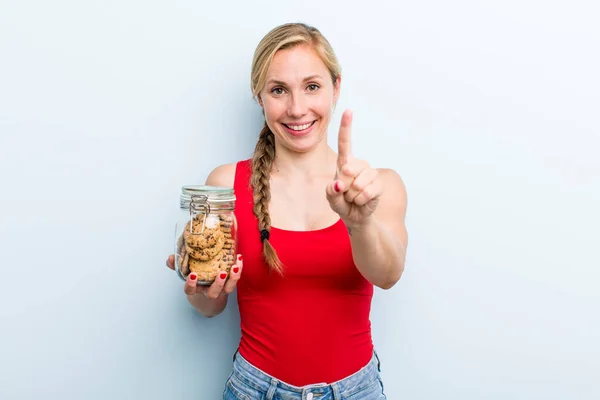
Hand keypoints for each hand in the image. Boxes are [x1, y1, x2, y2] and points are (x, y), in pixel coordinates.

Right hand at [166, 254, 242, 298]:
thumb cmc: (196, 278)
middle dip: (217, 285)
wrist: (207, 291)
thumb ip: (177, 265)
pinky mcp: (229, 283)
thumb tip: (170, 258)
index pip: (190, 290)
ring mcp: (220, 289)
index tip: (193, 275)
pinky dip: (239, 268)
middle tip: (221, 274)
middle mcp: (209, 291)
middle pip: (213, 293)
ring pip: (228, 288)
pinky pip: (235, 278)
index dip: (191, 284)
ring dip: (233, 278)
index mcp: (196, 289)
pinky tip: (239, 258)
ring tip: (234, 266)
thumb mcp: (185, 272)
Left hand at [326, 110, 382, 226]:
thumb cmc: (342, 203)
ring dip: (352, 196)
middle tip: (345, 193)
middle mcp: (358, 165)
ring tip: (353, 197)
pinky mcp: (378, 184)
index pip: (345, 143)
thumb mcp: (331, 199)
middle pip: (349, 169)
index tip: (348, 111)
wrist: (356, 217)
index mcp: (344, 163)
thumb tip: (339, 184)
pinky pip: (367, 192)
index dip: (346, 127)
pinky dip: (361, 201)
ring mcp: (370, 173)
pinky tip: (361, 201)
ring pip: (358, 183)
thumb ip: (331, 192)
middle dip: (344, 186)